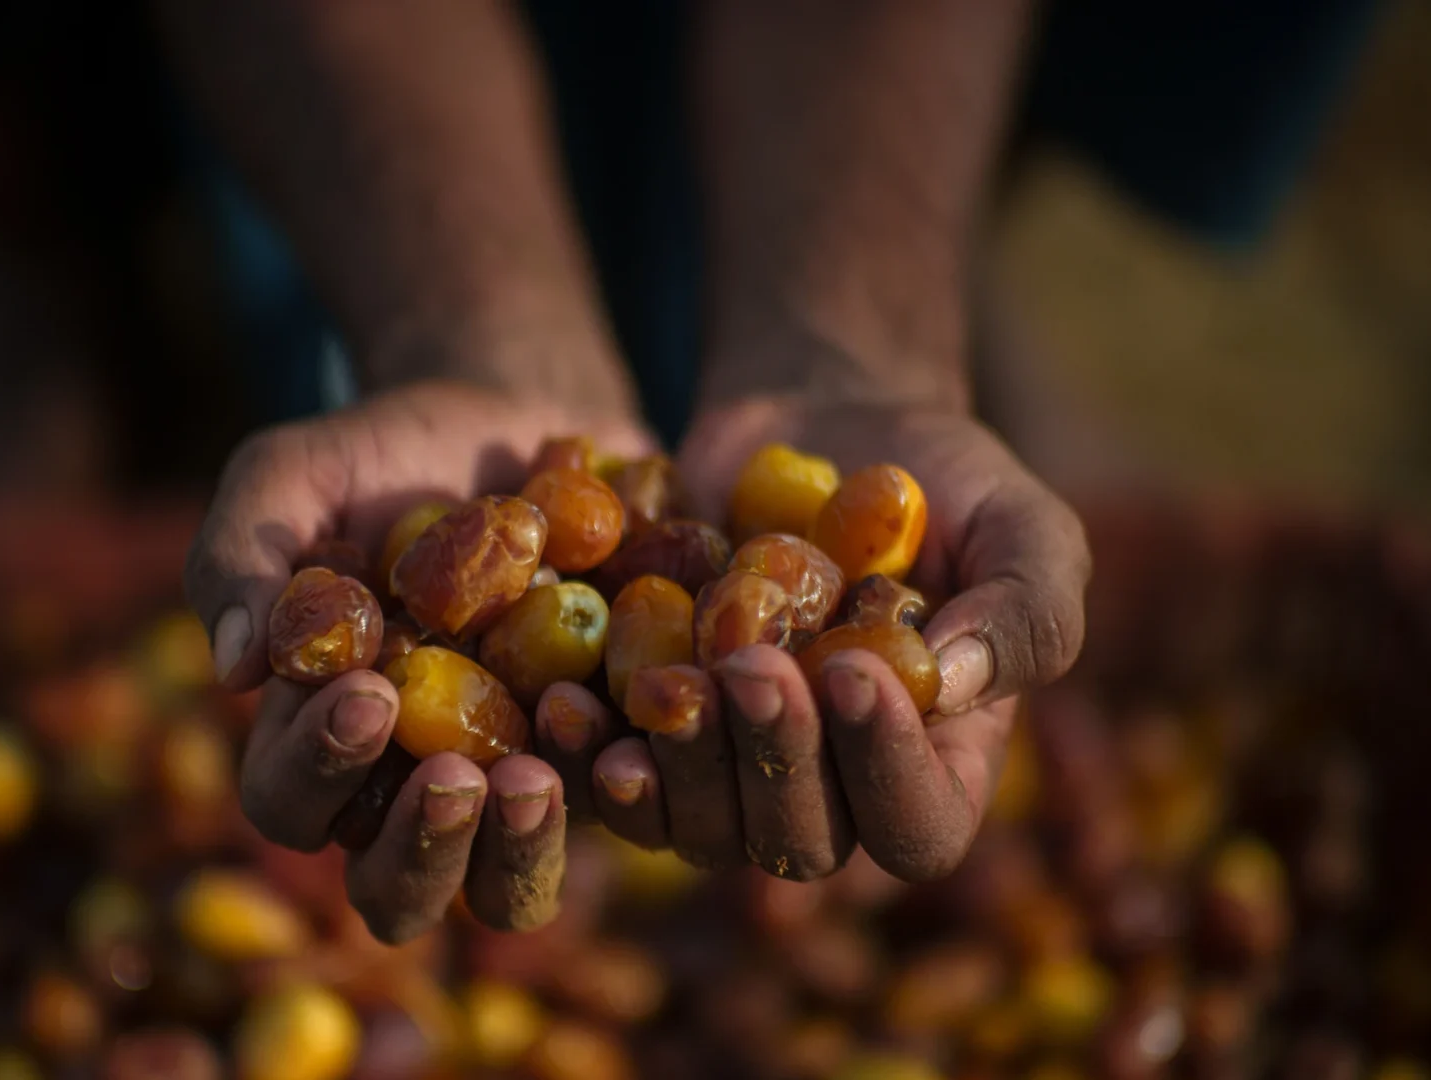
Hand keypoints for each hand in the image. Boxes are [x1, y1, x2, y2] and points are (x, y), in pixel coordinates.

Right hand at [184, 380, 654, 941]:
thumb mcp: (300, 472)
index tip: (367, 692)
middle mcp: (410, 781)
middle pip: (394, 893)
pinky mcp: (605, 756)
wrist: (526, 420)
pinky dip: (621, 783)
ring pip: (507, 890)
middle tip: (455, 774)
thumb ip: (243, 551)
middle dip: (419, 849)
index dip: (316, 770)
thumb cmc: (390, 452)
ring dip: (516, 851)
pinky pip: (617, 814)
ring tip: (533, 773)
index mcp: (322, 734)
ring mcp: (514, 779)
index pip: (289, 803)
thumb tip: (232, 668)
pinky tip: (633, 718)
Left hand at [589, 394, 1089, 882]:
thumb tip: (956, 682)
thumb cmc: (936, 480)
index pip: (919, 825)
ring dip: (677, 773)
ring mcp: (736, 768)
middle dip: (775, 759)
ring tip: (656, 694)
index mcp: (936, 763)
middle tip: (751, 665)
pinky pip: (621, 782)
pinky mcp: (658, 734)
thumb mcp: (1018, 523)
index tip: (851, 668)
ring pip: (702, 828)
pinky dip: (593, 754)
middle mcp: (835, 789)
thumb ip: (1028, 607)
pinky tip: (569, 706)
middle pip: (800, 841)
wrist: (814, 431)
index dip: (885, 771)